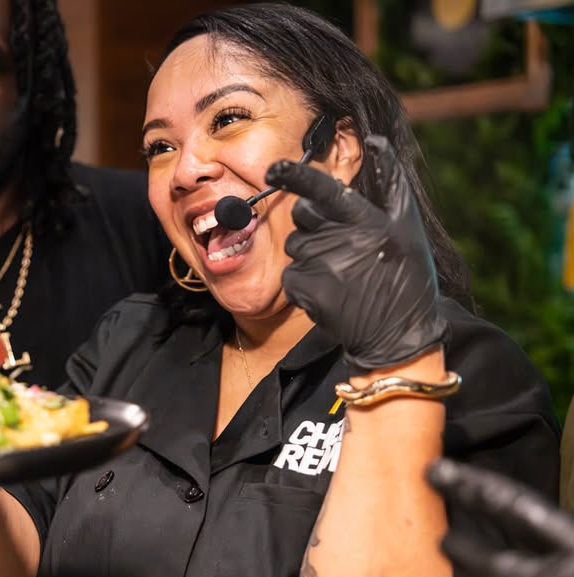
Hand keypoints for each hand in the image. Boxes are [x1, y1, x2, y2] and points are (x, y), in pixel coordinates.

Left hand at [265, 135, 447, 373]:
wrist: (398, 334)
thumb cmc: (405, 273)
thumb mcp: (407, 225)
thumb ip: (390, 181)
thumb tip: (375, 139)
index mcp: (367, 221)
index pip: (325, 191)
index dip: (297, 176)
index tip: (273, 169)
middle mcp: (341, 242)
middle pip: (303, 216)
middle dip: (314, 222)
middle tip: (343, 244)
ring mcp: (321, 268)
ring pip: (296, 245)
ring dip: (312, 253)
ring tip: (342, 272)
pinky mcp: (305, 291)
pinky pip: (290, 274)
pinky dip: (304, 281)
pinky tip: (330, 291)